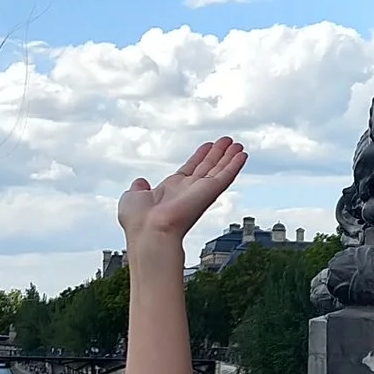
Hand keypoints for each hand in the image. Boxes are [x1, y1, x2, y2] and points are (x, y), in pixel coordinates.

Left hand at [118, 137, 246, 243]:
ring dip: (229, 157)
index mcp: (171, 190)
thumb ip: (138, 188)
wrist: (150, 231)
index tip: (208, 146)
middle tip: (227, 141)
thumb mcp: (132, 197)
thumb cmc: (138, 221)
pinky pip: (226, 176)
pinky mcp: (210, 192)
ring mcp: (200, 192)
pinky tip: (242, 155)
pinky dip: (235, 165)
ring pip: (219, 170)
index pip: (190, 170)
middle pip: (207, 168)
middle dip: (217, 154)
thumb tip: (139, 182)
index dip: (199, 157)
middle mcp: (188, 191)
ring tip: (237, 144)